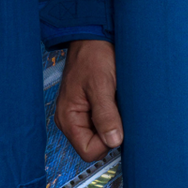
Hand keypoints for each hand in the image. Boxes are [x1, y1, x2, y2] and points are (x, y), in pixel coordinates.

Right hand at [56, 39, 123, 161]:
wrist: (94, 35)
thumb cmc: (92, 55)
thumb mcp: (101, 85)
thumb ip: (106, 115)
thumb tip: (114, 141)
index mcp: (68, 118)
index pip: (88, 151)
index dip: (106, 142)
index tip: (117, 125)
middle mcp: (72, 119)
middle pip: (96, 146)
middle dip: (111, 133)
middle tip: (119, 111)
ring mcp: (82, 114)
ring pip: (103, 135)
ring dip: (115, 123)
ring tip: (117, 102)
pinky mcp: (92, 108)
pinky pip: (106, 123)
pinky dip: (115, 116)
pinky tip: (117, 101)